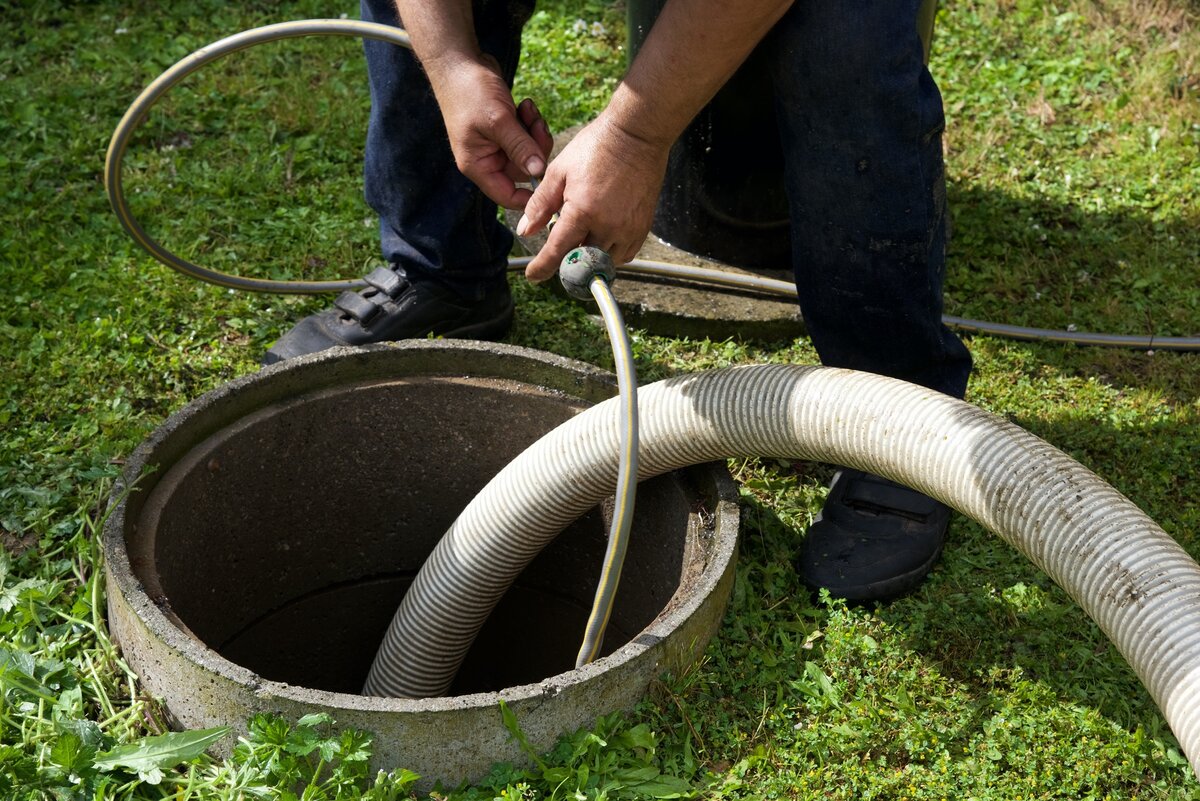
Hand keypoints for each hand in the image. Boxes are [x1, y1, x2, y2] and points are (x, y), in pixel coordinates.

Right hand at [431, 56, 552, 208]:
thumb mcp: (498, 120)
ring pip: (528, 152)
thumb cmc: (470, 91)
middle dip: (535, 149)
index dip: (529, 197)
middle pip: (523, 171)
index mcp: (478, 165)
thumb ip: (520, 147)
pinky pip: (526, 136)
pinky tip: (526, 105)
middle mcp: (487, 159)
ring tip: (529, 109)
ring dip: (534, 132)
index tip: (549, 183)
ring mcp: (496, 144)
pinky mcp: (504, 130)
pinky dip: (530, 122)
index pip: (506, 196)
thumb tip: (539, 172)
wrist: (459, 61)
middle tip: (537, 124)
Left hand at [516, 114, 668, 281]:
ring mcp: (628, 228)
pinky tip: (601, 239)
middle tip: (559, 252)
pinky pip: (625, 255)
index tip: (533, 275)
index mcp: (582, 211)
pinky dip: (610, 254)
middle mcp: (608, 225)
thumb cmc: (596, 147)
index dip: (542, 267)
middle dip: (567, 261)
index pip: (557, 251)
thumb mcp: (559, 171)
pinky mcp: (643, 227)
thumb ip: (540, 204)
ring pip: (604, 262)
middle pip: (582, 261)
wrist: (636, 135)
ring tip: (582, 240)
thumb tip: (525, 231)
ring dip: (590, 258)